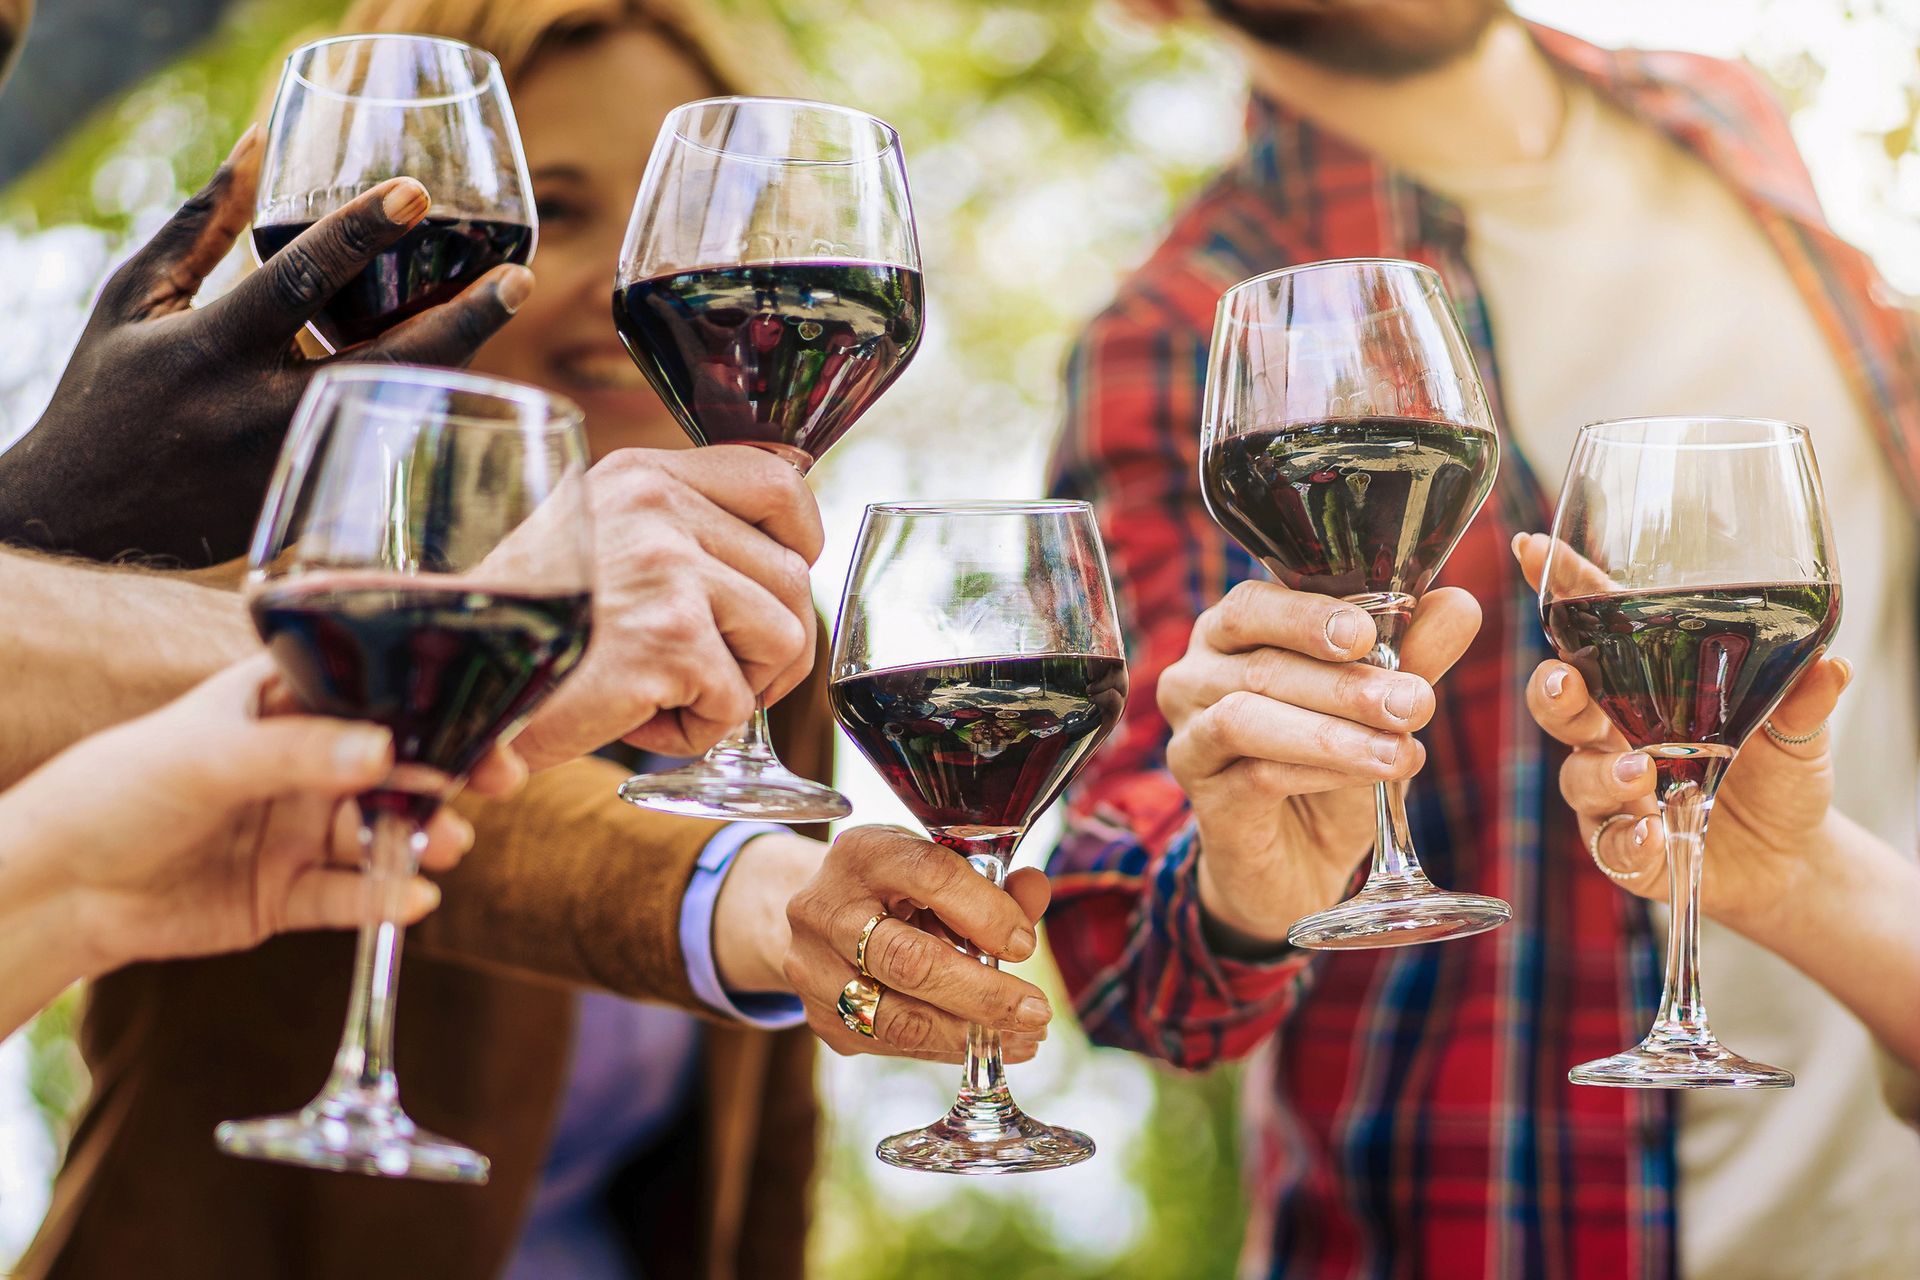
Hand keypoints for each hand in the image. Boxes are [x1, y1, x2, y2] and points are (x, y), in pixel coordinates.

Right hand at [0, 126, 530, 564]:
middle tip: (518, 276)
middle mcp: (259, 413)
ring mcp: (295, 468)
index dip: (360, 234)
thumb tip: (261, 141)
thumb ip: (200, 224)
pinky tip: (478, 377)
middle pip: (385, 363)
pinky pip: (389, 455)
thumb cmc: (108, 393)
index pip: (297, 282)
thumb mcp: (136, 299)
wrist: (84, 522)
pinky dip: (431, 414)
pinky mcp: (313, 506)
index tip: (416, 193)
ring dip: (462, 365)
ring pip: (403, 412)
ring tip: (502, 309)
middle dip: (462, 319)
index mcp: (211, 349)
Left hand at [0, 655, 485, 975]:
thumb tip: (384, 752)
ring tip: (447, 847)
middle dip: (444, 773)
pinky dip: (383, 898)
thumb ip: (296, 755)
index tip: (481, 720)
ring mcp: (295, 828)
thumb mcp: (206, 757)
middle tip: (497, 784)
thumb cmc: (116, 792)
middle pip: (390, 764)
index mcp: (279, 705)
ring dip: (421, 838)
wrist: (59, 890)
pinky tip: (412, 901)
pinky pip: (349, 894)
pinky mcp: (287, 892)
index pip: (369, 693)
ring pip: (379, 830)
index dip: (428, 704)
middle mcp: (298, 764)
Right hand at [510, 445, 822, 766]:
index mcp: (641, 476)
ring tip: (666, 694)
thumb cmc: (522, 624)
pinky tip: (635, 717)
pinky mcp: (669, 640)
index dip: (802, 539)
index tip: (783, 578)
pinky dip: (695, 731)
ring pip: (781, 639)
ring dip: (737, 688)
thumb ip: (674, 530)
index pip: (775, 483)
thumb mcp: (596, 542)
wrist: (444, 672)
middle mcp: (657, 509)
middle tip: (711, 675)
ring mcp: (666, 570)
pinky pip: (734, 702)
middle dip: (770, 645)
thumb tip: (787, 553)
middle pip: (792, 578)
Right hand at [727, 827, 1053, 1062]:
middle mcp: (828, 908)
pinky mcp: (821, 1016)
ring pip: (898, 1017)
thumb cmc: (892, 885)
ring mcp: (817, 968)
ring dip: (969, 1033)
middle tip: (1036, 1012)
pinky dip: (947, 1048)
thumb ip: (989, 881)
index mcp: (865, 853)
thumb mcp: (935, 864)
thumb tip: (1036, 891)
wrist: (818, 914)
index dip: (986, 912)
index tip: (1025, 944)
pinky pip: (891, 1044)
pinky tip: (988, 1044)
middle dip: (983, 993)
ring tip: (1024, 1037)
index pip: (930, 876)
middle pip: (909, 961)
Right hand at [1159, 579, 1481, 948]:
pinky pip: (1255, 775)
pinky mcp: (1202, 795)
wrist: (1302, 859)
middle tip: (1415, 702)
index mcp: (1232, 635)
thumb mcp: (1380, 709)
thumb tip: (1458, 605)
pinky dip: (1318, 772)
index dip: (1307, 614)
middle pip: (1262, 665)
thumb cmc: (1333, 765)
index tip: (1367, 632)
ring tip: (1400, 751)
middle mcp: (1195, 677)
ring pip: (1246, 717)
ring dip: (1331, 733)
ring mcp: (1190, 735)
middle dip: (1345, 684)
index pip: (1254, 605)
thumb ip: (1412, 655)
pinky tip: (1368, 778)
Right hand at [1513, 532, 1851, 937]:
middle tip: (1564, 681)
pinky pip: (1606, 843)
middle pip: (1557, 700)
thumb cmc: (1780, 777)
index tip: (1532, 549)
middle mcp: (1616, 734)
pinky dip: (1626, 840)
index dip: (1562, 587)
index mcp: (1645, 687)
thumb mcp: (1800, 731)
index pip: (1593, 627)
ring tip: (1643, 773)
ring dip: (1601, 771)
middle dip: (1551, 688)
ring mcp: (1614, 791)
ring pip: (1576, 773)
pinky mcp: (1624, 848)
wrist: (1791, 859)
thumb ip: (1803, 699)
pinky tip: (1651, 834)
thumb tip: (1832, 667)